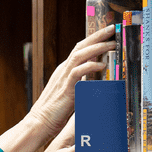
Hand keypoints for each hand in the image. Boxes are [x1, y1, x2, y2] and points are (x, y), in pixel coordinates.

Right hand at [29, 25, 115, 139]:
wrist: (39, 123)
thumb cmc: (55, 111)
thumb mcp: (70, 93)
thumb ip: (81, 83)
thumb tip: (96, 79)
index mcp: (65, 70)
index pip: (80, 49)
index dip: (93, 39)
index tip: (107, 33)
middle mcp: (64, 70)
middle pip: (81, 46)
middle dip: (97, 36)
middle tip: (112, 28)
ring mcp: (63, 78)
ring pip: (80, 55)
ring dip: (97, 47)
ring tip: (112, 43)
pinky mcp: (65, 89)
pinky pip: (78, 72)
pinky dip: (90, 66)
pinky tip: (101, 65)